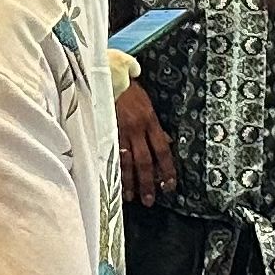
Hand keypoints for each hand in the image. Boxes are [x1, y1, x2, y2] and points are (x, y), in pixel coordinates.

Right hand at [115, 82, 177, 208]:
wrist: (107, 74)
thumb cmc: (128, 88)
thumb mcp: (148, 104)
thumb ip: (155, 125)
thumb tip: (166, 141)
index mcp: (150, 121)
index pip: (163, 151)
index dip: (167, 169)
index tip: (169, 185)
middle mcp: (137, 128)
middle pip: (145, 161)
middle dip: (148, 183)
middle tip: (150, 200)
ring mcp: (120, 131)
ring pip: (127, 162)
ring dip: (130, 182)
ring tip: (132, 198)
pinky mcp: (105, 130)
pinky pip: (111, 154)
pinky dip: (114, 170)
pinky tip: (115, 182)